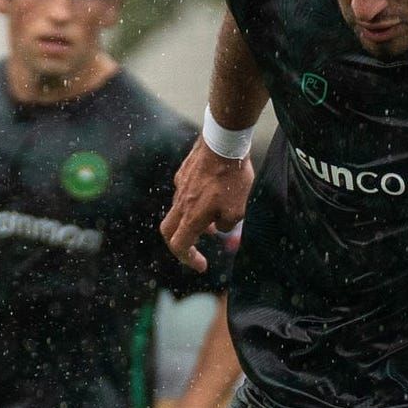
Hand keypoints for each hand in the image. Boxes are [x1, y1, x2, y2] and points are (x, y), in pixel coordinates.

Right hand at [160, 143, 252, 268]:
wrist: (224, 142)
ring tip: (212, 223)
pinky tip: (211, 197)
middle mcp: (180, 202)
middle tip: (194, 251)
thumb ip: (226, 225)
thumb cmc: (233, 179)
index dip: (188, 259)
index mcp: (191, 216)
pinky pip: (184, 193)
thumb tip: (218, 226)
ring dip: (191, 222)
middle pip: (168, 230)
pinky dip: (193, 203)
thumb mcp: (238, 211)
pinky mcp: (184, 172)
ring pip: (178, 211)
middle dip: (180, 244)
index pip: (179, 245)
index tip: (201, 265)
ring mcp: (180, 186)